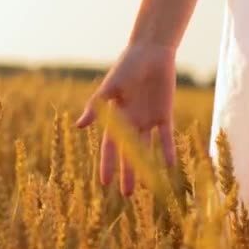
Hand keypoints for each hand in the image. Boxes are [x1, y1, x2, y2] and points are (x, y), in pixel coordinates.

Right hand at [76, 42, 176, 195]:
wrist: (151, 52)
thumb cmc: (127, 66)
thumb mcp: (110, 87)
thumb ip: (96, 107)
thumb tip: (78, 126)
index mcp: (116, 116)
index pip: (110, 146)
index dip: (107, 164)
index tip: (104, 183)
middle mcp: (132, 122)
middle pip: (129, 153)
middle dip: (128, 173)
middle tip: (128, 196)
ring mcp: (149, 119)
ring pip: (147, 149)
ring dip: (147, 166)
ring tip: (148, 187)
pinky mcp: (165, 114)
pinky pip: (166, 136)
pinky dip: (168, 150)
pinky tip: (170, 165)